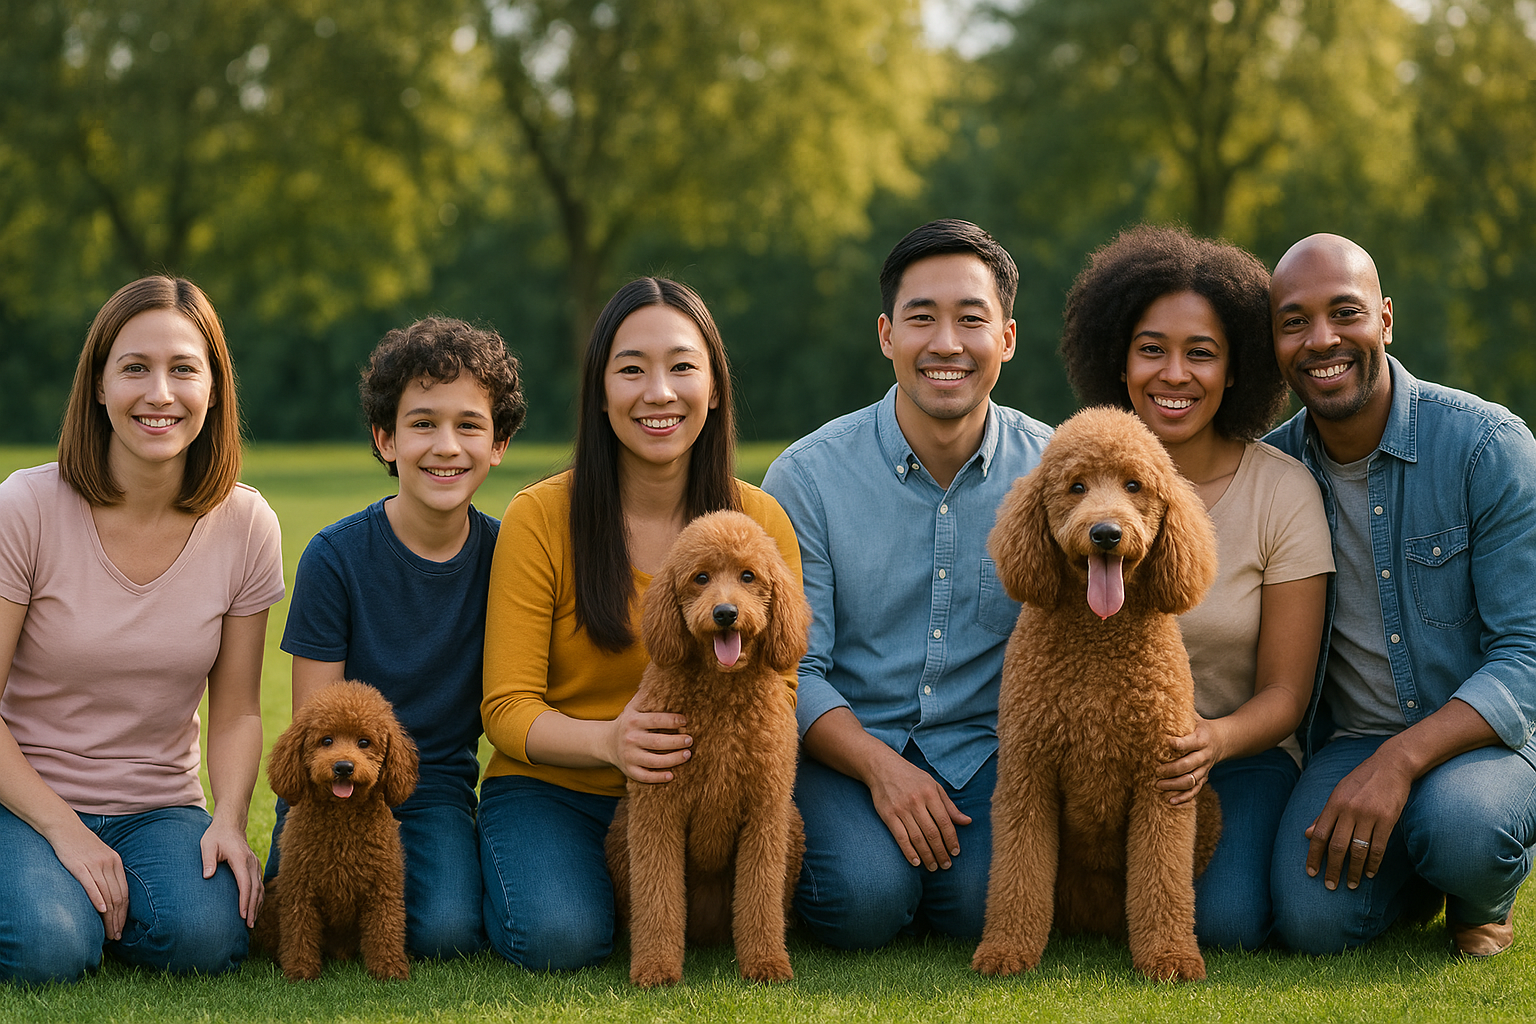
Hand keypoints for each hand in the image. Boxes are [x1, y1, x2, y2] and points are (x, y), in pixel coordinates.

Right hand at [50, 825, 128, 940]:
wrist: (65, 827)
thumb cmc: (81, 845)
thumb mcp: (100, 857)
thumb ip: (106, 873)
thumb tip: (109, 896)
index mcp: (116, 862)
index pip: (124, 893)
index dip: (124, 913)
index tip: (122, 928)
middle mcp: (109, 864)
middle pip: (117, 897)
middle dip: (118, 920)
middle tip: (116, 936)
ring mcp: (94, 864)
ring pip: (107, 894)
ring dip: (109, 916)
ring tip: (109, 932)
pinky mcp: (79, 865)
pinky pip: (91, 884)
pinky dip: (97, 899)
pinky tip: (101, 911)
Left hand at [201, 815, 263, 926]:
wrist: (230, 825)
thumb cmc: (216, 836)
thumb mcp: (207, 845)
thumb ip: (208, 860)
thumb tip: (207, 876)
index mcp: (240, 858)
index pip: (245, 883)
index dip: (245, 900)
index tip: (242, 915)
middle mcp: (251, 862)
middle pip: (255, 888)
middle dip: (253, 908)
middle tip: (248, 925)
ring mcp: (255, 864)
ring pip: (260, 888)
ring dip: (257, 905)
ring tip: (252, 922)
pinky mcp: (255, 866)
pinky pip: (259, 884)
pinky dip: (258, 898)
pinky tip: (255, 908)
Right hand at [608, 692, 692, 783]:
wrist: (605, 743)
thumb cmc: (627, 722)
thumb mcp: (633, 707)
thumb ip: (647, 695)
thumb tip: (662, 674)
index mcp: (633, 721)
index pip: (655, 720)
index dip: (672, 721)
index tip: (685, 721)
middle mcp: (630, 739)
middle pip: (657, 742)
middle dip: (676, 741)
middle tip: (691, 740)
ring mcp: (629, 756)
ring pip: (653, 761)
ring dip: (673, 759)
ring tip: (687, 754)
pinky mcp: (629, 771)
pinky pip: (644, 776)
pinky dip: (658, 778)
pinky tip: (671, 775)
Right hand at [864, 754, 970, 871]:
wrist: (882, 767)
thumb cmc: (911, 777)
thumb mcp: (933, 785)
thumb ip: (949, 805)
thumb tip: (967, 822)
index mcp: (930, 793)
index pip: (945, 822)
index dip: (952, 839)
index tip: (956, 852)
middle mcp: (916, 801)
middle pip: (932, 833)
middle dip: (941, 852)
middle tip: (946, 865)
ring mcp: (901, 809)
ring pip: (917, 838)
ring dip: (927, 856)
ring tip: (933, 867)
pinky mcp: (888, 815)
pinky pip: (900, 837)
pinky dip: (909, 852)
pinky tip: (916, 862)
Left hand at [1155, 717, 1220, 805]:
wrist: (1224, 740)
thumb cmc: (1201, 726)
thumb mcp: (1194, 717)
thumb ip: (1180, 711)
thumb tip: (1160, 699)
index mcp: (1201, 738)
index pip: (1190, 742)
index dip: (1179, 744)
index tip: (1166, 743)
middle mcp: (1204, 755)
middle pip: (1189, 765)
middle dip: (1171, 769)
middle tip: (1156, 770)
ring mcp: (1205, 768)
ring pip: (1191, 780)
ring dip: (1174, 785)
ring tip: (1158, 786)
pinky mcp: (1204, 777)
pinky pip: (1195, 791)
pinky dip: (1184, 798)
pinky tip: (1170, 802)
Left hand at [1303, 751, 1410, 890]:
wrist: (1391, 765)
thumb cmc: (1362, 781)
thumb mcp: (1338, 793)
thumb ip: (1324, 815)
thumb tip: (1307, 834)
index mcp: (1333, 804)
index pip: (1318, 835)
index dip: (1313, 856)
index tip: (1311, 873)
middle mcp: (1348, 811)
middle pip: (1336, 846)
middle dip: (1332, 869)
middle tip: (1330, 886)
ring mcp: (1368, 815)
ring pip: (1357, 850)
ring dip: (1353, 871)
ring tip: (1351, 884)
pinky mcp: (1387, 819)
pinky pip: (1378, 847)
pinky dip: (1373, 863)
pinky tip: (1369, 873)